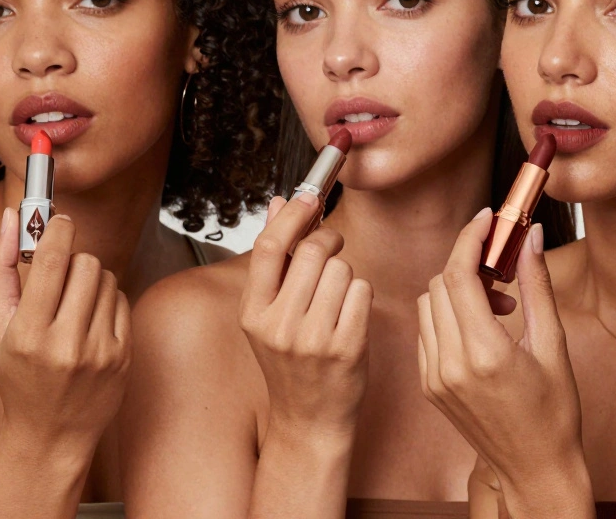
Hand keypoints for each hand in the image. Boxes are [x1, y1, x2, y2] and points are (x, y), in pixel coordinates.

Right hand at [0, 208, 130, 452]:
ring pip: (108, 279)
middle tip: (60, 276)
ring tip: (73, 304)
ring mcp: (100, 351)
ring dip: (91, 280)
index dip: (58, 231)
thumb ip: (0, 270)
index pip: (52, 264)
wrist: (52, 433)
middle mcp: (66, 344)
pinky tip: (90, 322)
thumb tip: (13, 219)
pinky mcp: (124, 356)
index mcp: (28, 335)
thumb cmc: (19, 377)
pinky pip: (122, 301)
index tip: (60, 219)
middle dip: (73, 261)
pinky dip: (107, 301)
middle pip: (86, 265)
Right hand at [241, 194, 372, 443]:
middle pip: (315, 251)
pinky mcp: (347, 347)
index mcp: (253, 313)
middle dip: (330, 243)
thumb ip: (275, 260)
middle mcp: (279, 325)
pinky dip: (361, 297)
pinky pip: (363, 291)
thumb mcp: (269, 314)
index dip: (293, 215)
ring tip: (335, 302)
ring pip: (344, 269)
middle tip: (333, 250)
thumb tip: (280, 203)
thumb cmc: (292, 362)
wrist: (309, 420)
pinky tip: (349, 318)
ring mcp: (313, 338)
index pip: (269, 248)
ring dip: (346, 276)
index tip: (310, 195)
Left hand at [418, 208, 593, 518]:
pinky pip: (426, 330)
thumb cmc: (554, 413)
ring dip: (456, 289)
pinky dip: (447, 314)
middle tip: (503, 268)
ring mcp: (434, 378)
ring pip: (427, 304)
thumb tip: (532, 237)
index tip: (487, 219)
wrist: (534, 468)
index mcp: (485, 354)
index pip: (458, 276)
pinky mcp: (427, 386)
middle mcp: (451, 365)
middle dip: (468, 263)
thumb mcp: (553, 345)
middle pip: (439, 284)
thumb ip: (537, 285)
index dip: (470, 238)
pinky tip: (479, 326)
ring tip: (497, 303)